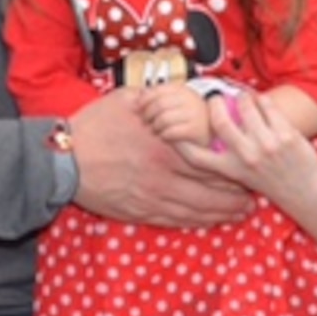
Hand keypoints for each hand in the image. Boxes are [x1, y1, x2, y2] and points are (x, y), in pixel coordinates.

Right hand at [67, 88, 253, 228]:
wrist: (61, 161)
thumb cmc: (93, 126)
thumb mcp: (127, 100)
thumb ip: (157, 100)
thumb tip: (178, 92)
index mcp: (164, 146)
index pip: (210, 160)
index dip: (233, 167)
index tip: (249, 165)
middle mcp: (163, 176)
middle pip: (210, 191)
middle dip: (236, 195)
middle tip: (255, 196)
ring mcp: (152, 198)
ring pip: (197, 211)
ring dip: (222, 213)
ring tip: (241, 213)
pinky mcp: (139, 213)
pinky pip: (176, 221)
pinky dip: (197, 223)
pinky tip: (210, 222)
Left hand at [134, 82, 214, 146]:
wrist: (210, 130)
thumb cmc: (188, 117)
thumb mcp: (174, 103)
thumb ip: (158, 98)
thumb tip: (137, 97)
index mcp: (182, 89)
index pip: (157, 90)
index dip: (144, 99)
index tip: (138, 108)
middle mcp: (189, 99)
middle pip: (159, 104)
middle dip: (148, 115)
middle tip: (146, 122)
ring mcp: (194, 114)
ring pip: (164, 118)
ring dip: (155, 127)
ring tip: (156, 130)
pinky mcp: (196, 129)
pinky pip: (172, 131)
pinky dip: (164, 135)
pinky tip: (165, 136)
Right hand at [176, 91, 316, 208]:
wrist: (306, 194)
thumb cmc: (272, 183)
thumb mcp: (242, 177)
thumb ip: (224, 160)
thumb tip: (206, 135)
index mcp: (231, 169)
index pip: (196, 154)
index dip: (178, 138)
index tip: (172, 125)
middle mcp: (246, 157)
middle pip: (219, 120)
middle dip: (215, 103)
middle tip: (216, 99)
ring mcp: (266, 145)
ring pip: (245, 106)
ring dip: (242, 97)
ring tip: (242, 97)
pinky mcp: (285, 134)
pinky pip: (267, 105)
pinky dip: (261, 99)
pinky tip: (260, 101)